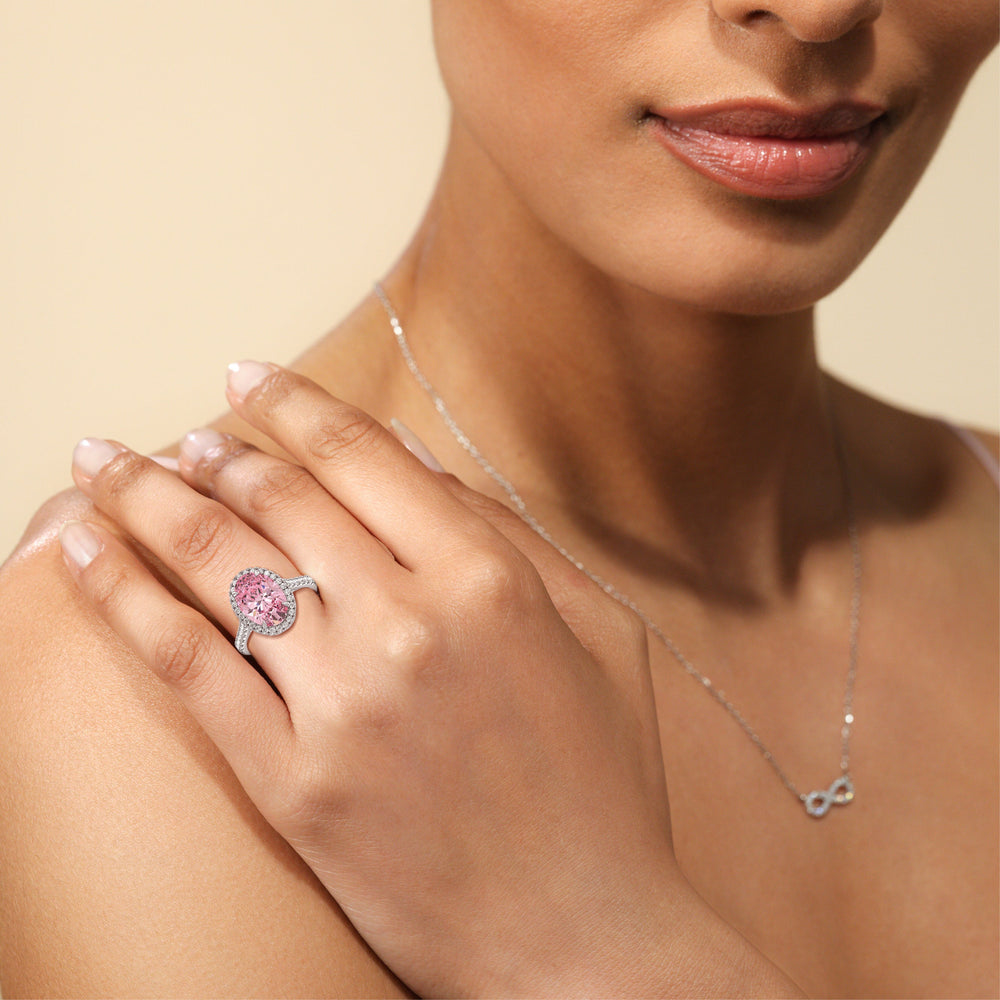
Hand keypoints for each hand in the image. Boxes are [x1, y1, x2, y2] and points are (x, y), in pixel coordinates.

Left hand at [60, 363, 798, 996]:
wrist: (583, 940)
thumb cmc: (604, 782)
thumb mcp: (601, 633)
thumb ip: (514, 535)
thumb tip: (414, 460)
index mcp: (491, 578)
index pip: (365, 456)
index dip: (295, 404)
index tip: (247, 377)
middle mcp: (409, 623)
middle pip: (282, 499)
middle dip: (218, 450)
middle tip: (184, 436)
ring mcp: (342, 704)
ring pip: (220, 564)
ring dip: (150, 498)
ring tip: (110, 465)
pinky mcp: (291, 782)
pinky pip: (187, 666)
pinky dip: (121, 597)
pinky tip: (83, 550)